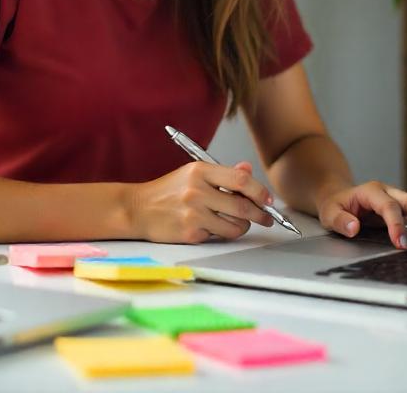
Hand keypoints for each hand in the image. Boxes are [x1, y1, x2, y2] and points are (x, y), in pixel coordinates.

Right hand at [126, 161, 275, 242]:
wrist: (137, 209)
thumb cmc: (168, 191)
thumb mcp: (193, 174)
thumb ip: (223, 174)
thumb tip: (248, 170)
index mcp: (200, 171)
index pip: (241, 180)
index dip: (260, 192)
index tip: (268, 200)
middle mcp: (197, 190)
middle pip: (243, 206)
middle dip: (261, 215)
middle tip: (266, 218)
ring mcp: (194, 212)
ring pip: (235, 225)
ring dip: (240, 226)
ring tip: (231, 221)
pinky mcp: (190, 232)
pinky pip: (220, 236)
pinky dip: (221, 233)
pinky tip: (208, 226)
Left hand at [317, 181, 406, 249]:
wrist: (339, 196)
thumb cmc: (336, 206)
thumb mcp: (329, 213)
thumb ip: (340, 220)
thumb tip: (354, 227)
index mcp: (371, 191)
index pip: (388, 206)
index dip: (396, 224)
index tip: (401, 244)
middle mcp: (390, 191)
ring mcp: (400, 198)